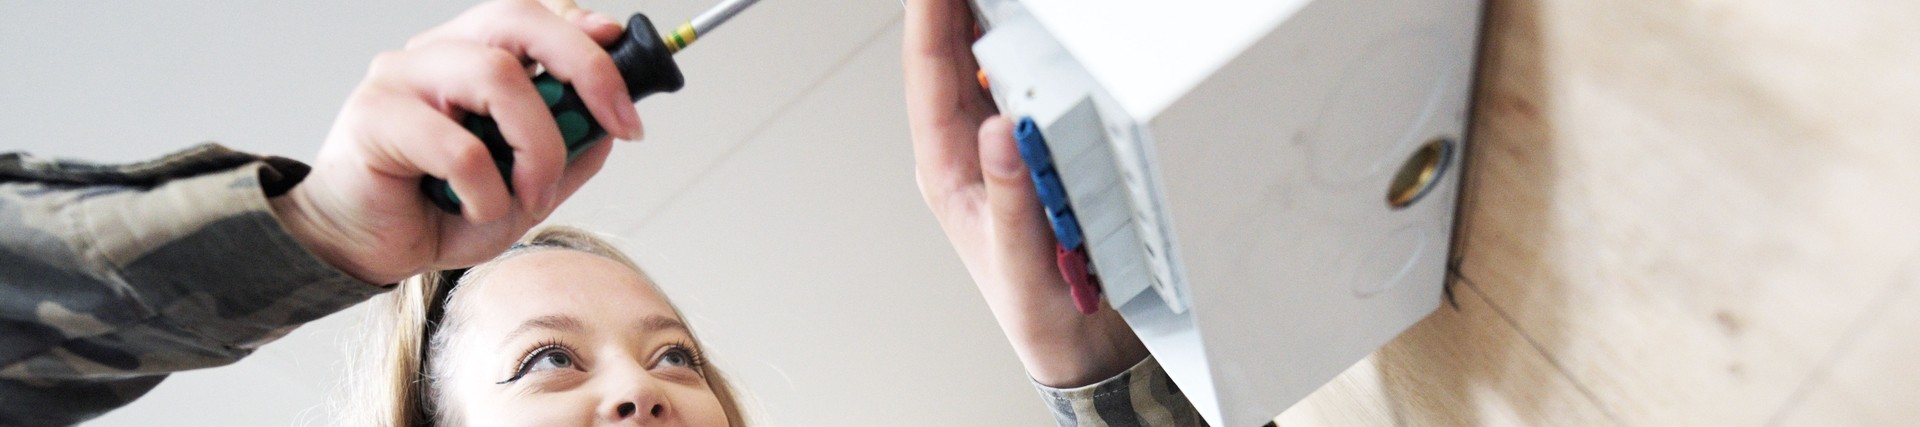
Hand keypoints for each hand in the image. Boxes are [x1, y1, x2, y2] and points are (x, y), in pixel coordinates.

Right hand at [272, 0, 638, 283]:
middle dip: (587, 67)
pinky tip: (476, 210)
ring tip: (534, 195)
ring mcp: (401, 77)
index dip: (587, 36)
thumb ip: (568, 154)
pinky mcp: (372, 116)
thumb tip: (612, 125)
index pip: (536, 16)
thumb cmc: (436, 211)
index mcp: (474, 55)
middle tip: (620, 124)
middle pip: (520, 19)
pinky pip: (458, 145)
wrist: (360, 250)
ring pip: (498, 76)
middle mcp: (438, 54)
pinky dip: (487, 188)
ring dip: (539, 146)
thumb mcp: (525, 190)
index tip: (630, 79)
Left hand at [902, 0, 1148, 386]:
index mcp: (946, 174)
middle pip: (951, 59)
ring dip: (986, 20)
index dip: (929, 20)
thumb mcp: (1022, 263)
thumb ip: (1013, 200)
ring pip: (985, 67)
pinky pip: (1027, 87)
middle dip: (954, 7)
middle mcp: (968, 154)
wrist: (1081, 346)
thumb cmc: (1040, 314)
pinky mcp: (1036, 152)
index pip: (929, 79)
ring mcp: (1001, 150)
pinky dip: (1028, 52)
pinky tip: (1035, 29)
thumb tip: (1002, 132)